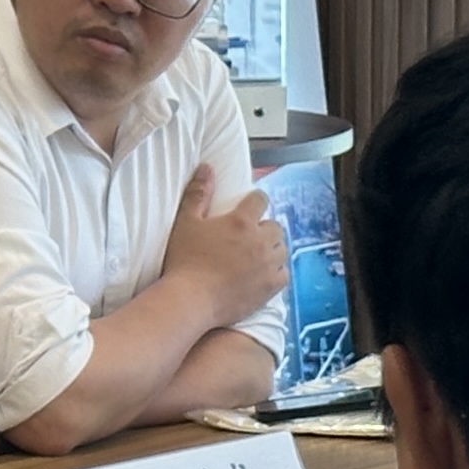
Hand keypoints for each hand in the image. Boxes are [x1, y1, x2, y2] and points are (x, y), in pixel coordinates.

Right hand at [162, 165, 287, 325]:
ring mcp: (268, 265)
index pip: (260, 200)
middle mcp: (260, 241)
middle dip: (265, 229)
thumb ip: (198, 194)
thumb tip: (207, 168)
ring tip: (256, 256)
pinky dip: (276, 272)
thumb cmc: (184, 261)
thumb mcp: (186, 222)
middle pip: (275, 226)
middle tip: (249, 237)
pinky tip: (263, 274)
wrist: (191, 300)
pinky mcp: (270, 287)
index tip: (248, 208)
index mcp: (241, 221)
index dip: (255, 202)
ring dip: (272, 249)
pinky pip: (284, 274)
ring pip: (282, 249)